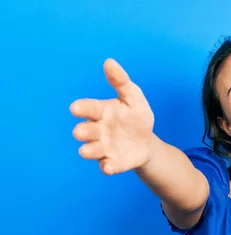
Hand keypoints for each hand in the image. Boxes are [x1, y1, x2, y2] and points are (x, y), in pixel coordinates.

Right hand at [70, 58, 155, 174]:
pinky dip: (107, 167)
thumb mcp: (134, 98)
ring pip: (92, 150)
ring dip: (89, 151)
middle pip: (87, 131)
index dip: (82, 108)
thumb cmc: (136, 116)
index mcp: (101, 112)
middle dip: (83, 131)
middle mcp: (98, 131)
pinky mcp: (113, 162)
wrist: (146, 141)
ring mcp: (104, 148)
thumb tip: (109, 62)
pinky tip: (108, 168)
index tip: (75, 108)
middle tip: (80, 132)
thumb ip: (121, 82)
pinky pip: (108, 166)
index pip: (89, 109)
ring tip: (85, 151)